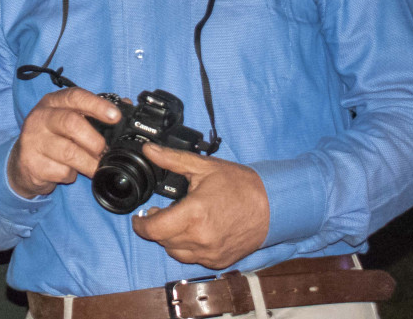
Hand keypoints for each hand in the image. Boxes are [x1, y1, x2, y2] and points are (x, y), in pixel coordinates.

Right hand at [7, 88, 121, 198]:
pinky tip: (70, 172)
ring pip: (68, 152)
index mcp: (52, 102)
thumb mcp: (69, 119)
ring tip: (96, 167)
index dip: (97, 105)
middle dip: (94, 140)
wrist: (23, 163)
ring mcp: (33, 140)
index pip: (75, 96)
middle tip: (104, 151)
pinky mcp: (31, 163)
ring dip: (89, 163)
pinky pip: (60, 171)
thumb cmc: (53, 137)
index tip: (115, 116)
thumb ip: (94, 112)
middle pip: (71, 123)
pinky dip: (71, 175)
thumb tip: (126, 106)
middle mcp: (40, 117)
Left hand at [130, 143, 268, 269]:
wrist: (272, 206)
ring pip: (176, 252)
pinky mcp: (219, 261)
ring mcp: (211, 253)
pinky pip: (194, 259)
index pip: (154, 229)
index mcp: (194, 215)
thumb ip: (172, 159)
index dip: (141, 225)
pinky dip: (188, 247)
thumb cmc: (240, 185)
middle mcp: (200, 239)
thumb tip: (149, 150)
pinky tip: (193, 231)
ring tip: (177, 221)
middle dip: (157, 227)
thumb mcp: (203, 166)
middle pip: (163, 241)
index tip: (139, 218)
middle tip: (160, 212)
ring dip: (170, 239)